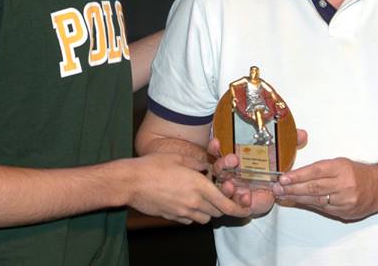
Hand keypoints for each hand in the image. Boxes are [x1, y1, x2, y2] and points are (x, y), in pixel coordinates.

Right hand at [126, 153, 250, 224]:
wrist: (131, 182)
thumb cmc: (153, 166)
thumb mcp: (179, 158)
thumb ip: (197, 164)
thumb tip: (205, 168)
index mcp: (199, 186)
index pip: (225, 204)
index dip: (238, 209)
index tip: (245, 209)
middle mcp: (193, 202)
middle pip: (217, 212)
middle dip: (222, 205)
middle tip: (219, 195)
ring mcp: (182, 212)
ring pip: (204, 218)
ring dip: (208, 210)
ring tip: (202, 198)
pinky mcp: (172, 216)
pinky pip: (189, 219)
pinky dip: (193, 213)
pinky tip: (186, 202)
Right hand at [207, 128, 308, 217]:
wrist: (272, 191)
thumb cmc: (269, 169)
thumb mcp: (279, 154)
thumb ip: (288, 143)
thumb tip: (302, 134)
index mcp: (234, 157)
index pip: (217, 150)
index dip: (215, 146)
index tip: (217, 141)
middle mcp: (229, 172)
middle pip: (218, 168)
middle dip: (222, 164)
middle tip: (233, 160)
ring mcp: (230, 187)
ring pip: (221, 186)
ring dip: (224, 185)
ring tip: (231, 185)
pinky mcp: (237, 202)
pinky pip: (232, 202)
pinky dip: (238, 200)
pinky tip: (245, 197)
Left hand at [272, 157, 377, 220]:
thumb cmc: (357, 173)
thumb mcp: (340, 163)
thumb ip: (320, 169)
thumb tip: (296, 175)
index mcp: (341, 168)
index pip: (315, 171)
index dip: (297, 175)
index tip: (283, 178)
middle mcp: (344, 185)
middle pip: (314, 187)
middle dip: (293, 188)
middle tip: (278, 188)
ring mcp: (345, 200)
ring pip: (316, 200)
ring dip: (297, 197)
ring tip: (283, 194)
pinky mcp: (344, 212)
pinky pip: (322, 208)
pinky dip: (308, 204)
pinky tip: (297, 201)